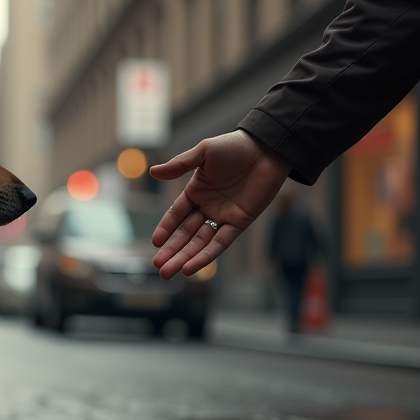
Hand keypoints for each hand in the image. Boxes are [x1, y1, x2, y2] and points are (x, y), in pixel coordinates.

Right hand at [149, 130, 290, 279]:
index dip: (166, 229)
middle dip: (172, 251)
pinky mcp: (239, 223)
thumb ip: (179, 165)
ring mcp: (223, 217)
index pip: (176, 215)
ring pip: (200, 242)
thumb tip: (152, 173)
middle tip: (159, 268)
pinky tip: (192, 267)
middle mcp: (207, 207)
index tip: (155, 243)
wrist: (267, 149)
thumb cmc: (234, 146)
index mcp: (195, 192)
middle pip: (185, 234)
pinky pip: (220, 242)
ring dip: (185, 257)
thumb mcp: (203, 152)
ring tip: (169, 273)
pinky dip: (206, 255)